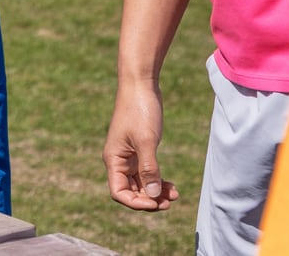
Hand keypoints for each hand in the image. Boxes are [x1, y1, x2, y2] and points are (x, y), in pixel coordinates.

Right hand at [104, 82, 177, 211]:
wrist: (141, 85)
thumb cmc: (139, 109)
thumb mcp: (146, 141)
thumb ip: (149, 169)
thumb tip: (152, 195)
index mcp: (114, 159)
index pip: (119, 192)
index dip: (136, 202)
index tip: (155, 203)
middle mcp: (119, 160)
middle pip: (131, 191)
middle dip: (149, 199)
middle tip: (169, 202)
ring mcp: (129, 155)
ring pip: (141, 183)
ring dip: (156, 191)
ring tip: (174, 194)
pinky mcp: (139, 149)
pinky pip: (147, 172)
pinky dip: (158, 180)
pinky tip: (171, 184)